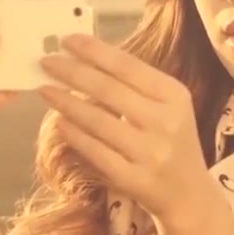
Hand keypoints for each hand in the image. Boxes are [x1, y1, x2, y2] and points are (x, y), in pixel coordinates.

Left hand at [37, 33, 206, 219]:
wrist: (188, 194)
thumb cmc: (171, 141)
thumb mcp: (166, 106)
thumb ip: (135, 84)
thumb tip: (86, 57)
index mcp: (174, 95)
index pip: (128, 66)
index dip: (94, 51)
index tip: (67, 40)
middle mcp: (165, 122)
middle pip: (109, 90)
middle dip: (72, 72)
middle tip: (46, 62)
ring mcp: (150, 153)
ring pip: (98, 121)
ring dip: (66, 103)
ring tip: (45, 90)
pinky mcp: (133, 179)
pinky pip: (95, 152)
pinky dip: (74, 135)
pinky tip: (59, 123)